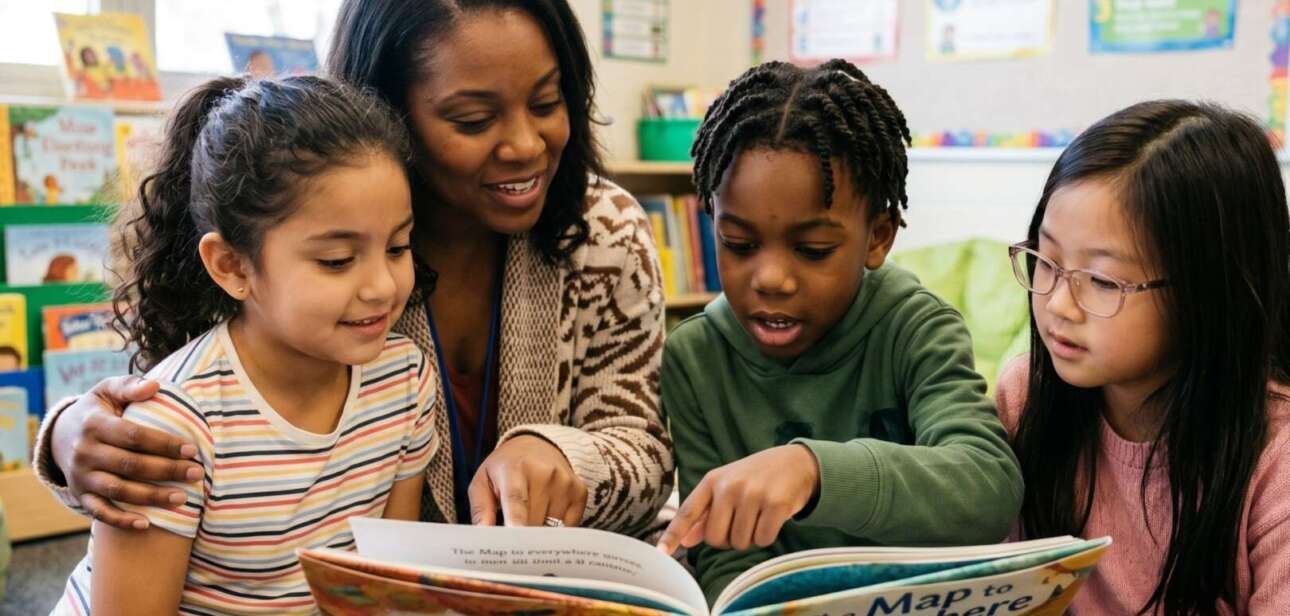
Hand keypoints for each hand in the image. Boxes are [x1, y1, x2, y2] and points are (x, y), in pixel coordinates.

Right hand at [51, 376, 201, 529]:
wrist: (59, 435)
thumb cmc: (96, 410)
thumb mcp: (106, 391)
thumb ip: (129, 387)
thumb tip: (155, 385)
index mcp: (94, 425)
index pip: (134, 436)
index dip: (164, 443)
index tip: (192, 448)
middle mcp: (84, 452)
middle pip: (131, 465)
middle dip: (167, 470)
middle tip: (197, 473)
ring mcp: (81, 477)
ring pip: (119, 490)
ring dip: (152, 497)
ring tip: (183, 498)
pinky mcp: (80, 496)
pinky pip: (100, 512)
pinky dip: (121, 521)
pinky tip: (147, 524)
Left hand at [467, 434, 587, 527]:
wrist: (538, 446)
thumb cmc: (506, 469)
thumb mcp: (483, 481)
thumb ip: (480, 509)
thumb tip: (483, 534)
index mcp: (515, 469)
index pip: (517, 499)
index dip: (517, 521)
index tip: (516, 537)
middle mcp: (545, 474)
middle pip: (534, 522)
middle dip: (522, 535)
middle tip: (512, 532)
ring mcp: (565, 482)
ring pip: (552, 528)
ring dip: (540, 530)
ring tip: (530, 513)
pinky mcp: (580, 492)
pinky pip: (569, 526)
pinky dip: (557, 528)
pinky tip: (547, 513)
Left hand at [657, 444, 819, 554]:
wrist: (796, 463)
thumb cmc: (756, 478)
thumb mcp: (727, 487)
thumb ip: (705, 513)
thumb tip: (687, 540)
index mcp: (712, 481)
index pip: (688, 513)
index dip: (673, 535)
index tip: (661, 554)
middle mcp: (729, 486)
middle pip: (715, 538)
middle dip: (727, 540)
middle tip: (741, 523)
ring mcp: (753, 494)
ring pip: (739, 542)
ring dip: (749, 538)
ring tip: (758, 516)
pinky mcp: (775, 504)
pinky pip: (762, 540)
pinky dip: (767, 536)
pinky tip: (772, 518)